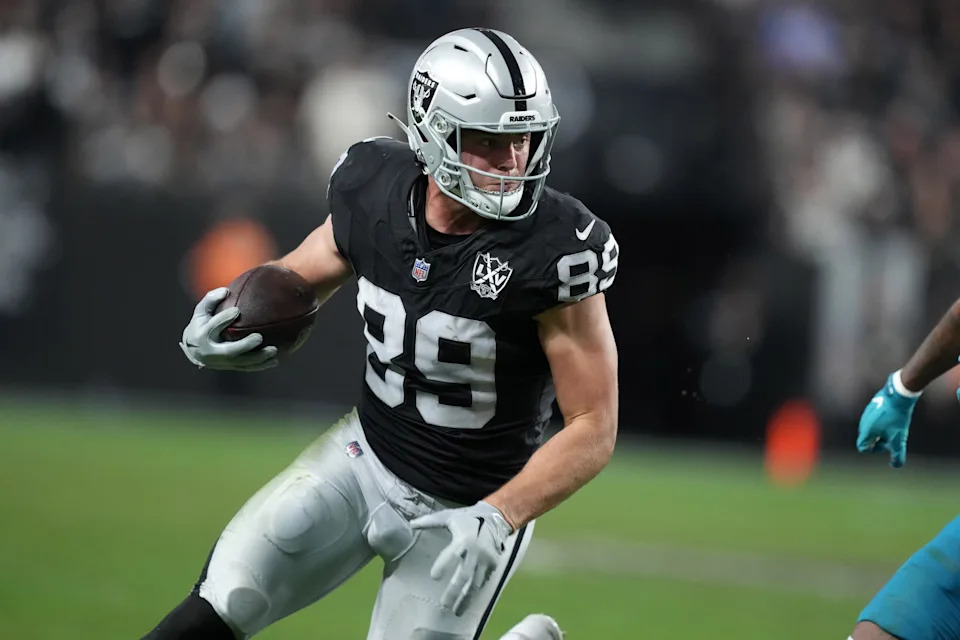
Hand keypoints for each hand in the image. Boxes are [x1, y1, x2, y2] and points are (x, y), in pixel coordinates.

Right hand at [178, 287, 277, 370]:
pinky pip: (247, 368)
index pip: (213, 327)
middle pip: (229, 351)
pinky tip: (275, 360)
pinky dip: (261, 365)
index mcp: (202, 335)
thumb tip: (226, 290)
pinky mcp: (230, 367)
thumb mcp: (201, 310)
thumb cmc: (202, 323)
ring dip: (258, 358)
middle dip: (244, 345)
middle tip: (259, 337)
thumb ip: (211, 299)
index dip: (223, 319)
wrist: (194, 350)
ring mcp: (221, 363)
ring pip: (241, 363)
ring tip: (274, 350)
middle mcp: (211, 352)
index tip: (236, 311)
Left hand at [410, 501, 512, 615]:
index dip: (443, 565)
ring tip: (456, 612)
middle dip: (454, 591)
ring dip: (466, 598)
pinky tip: (468, 603)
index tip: (434, 576)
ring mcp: (486, 560)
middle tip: (444, 605)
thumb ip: (430, 522)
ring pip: (476, 583)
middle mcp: (475, 552)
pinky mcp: (493, 564)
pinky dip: (476, 593)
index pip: (451, 554)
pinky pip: (484, 581)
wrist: (495, 518)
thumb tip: (411, 524)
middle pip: (464, 575)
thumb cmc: (467, 518)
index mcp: (463, 539)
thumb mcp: (448, 516)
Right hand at [856, 372, 918, 466]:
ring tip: (893, 427)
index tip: (886, 444)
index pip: (862, 447)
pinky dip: (882, 421)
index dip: (874, 449)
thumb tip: (895, 465)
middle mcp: (863, 422)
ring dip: (880, 431)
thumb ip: (897, 454)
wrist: (898, 395)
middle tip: (892, 437)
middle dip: (878, 441)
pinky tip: (893, 417)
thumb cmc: (897, 418)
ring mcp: (866, 413)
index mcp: (866, 431)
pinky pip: (874, 418)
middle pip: (867, 438)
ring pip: (871, 428)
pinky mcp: (872, 405)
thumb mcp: (899, 438)